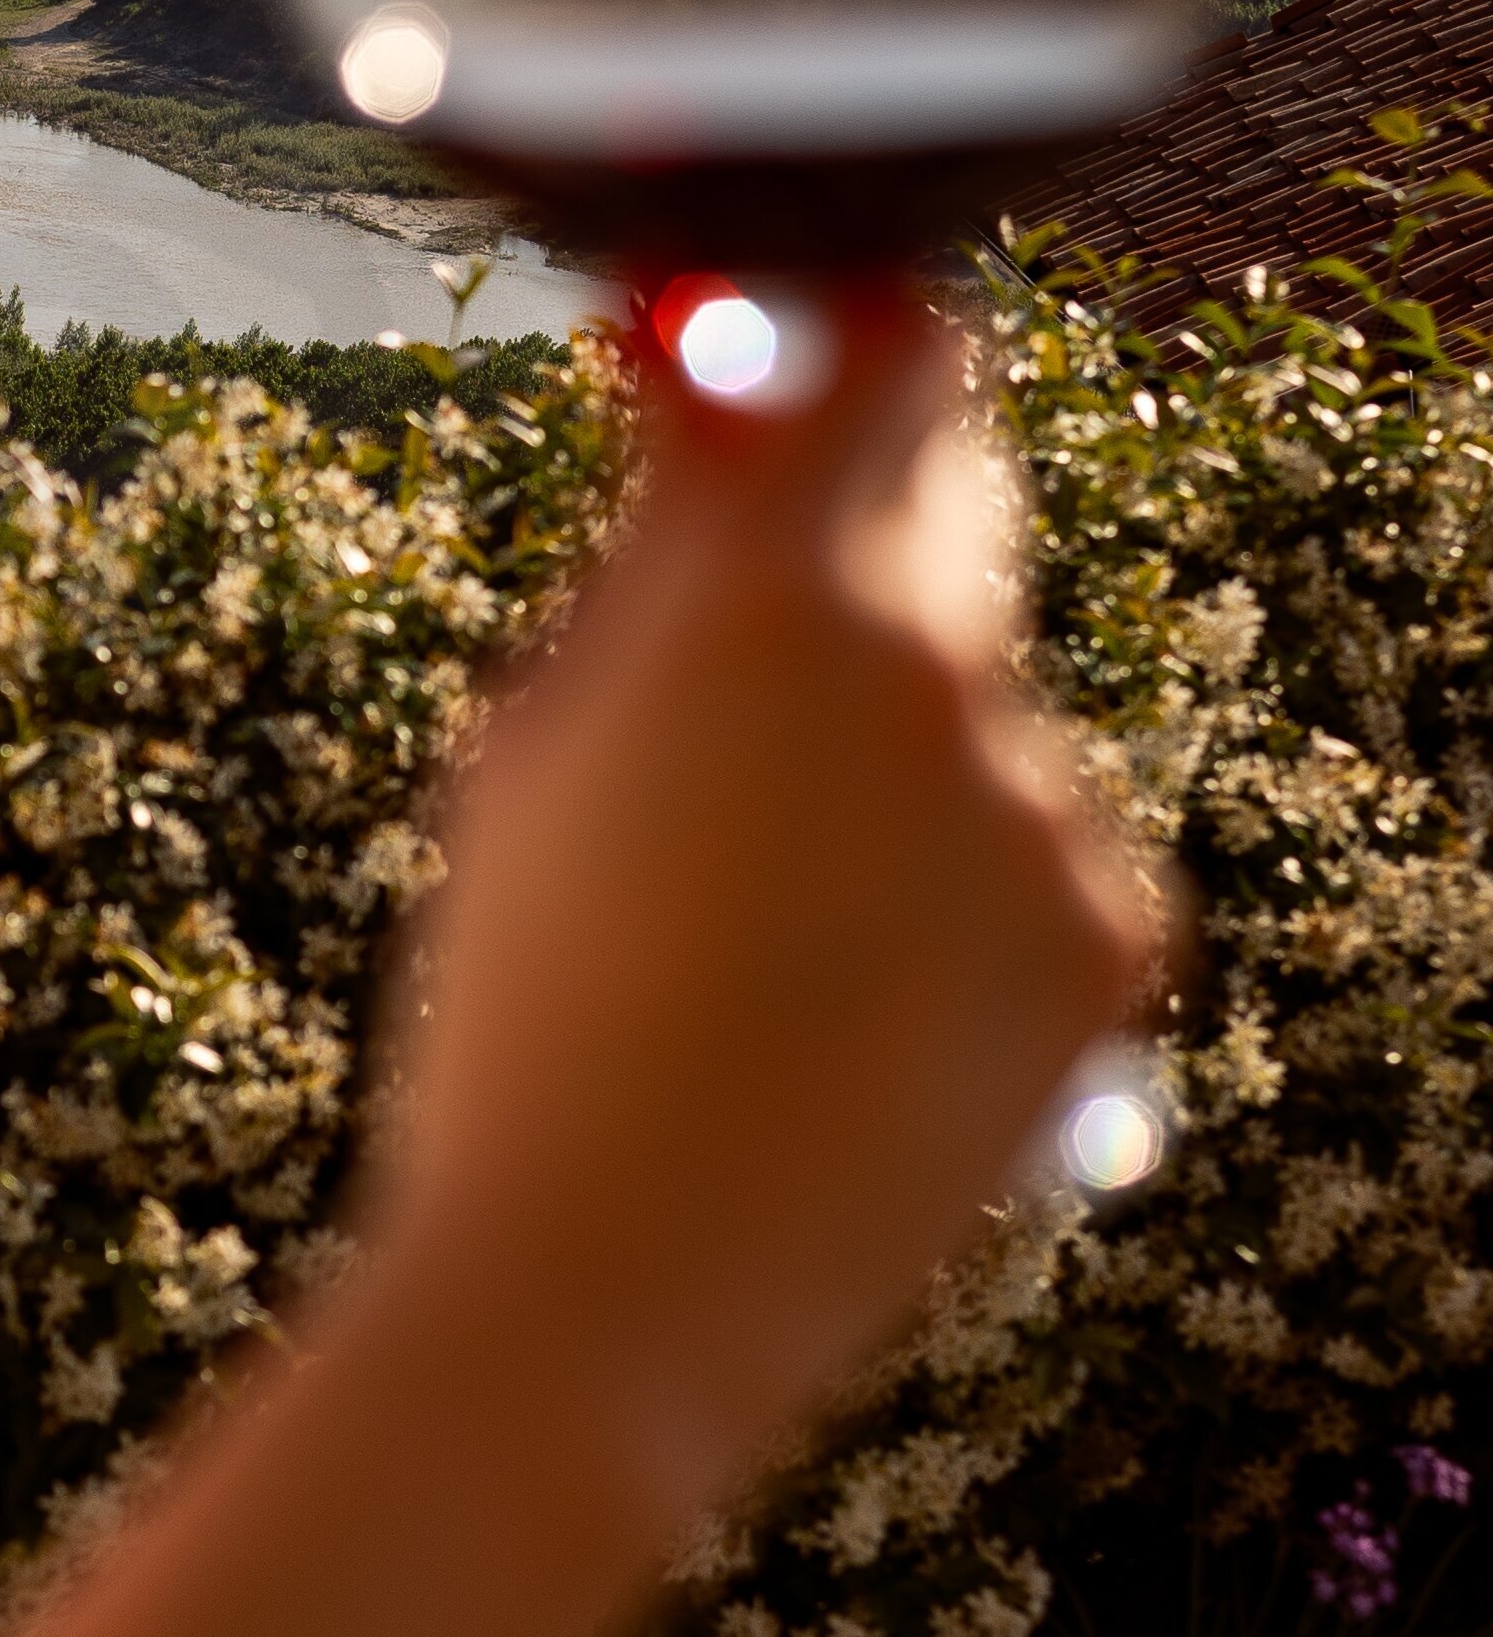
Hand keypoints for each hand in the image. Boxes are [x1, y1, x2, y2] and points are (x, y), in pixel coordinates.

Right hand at [371, 289, 1163, 1526]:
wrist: (601, 1298)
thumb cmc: (521, 1020)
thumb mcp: (533, 739)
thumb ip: (650, 543)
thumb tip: (700, 368)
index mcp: (771, 591)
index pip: (882, 343)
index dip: (829, 338)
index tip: (780, 352)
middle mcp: (943, 671)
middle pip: (955, 491)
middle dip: (864, 534)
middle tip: (754, 648)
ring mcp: (1048, 808)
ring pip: (984, 700)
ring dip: (903, 748)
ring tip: (761, 921)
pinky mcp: (1114, 933)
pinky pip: (1045, 842)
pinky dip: (968, 887)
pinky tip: (846, 1000)